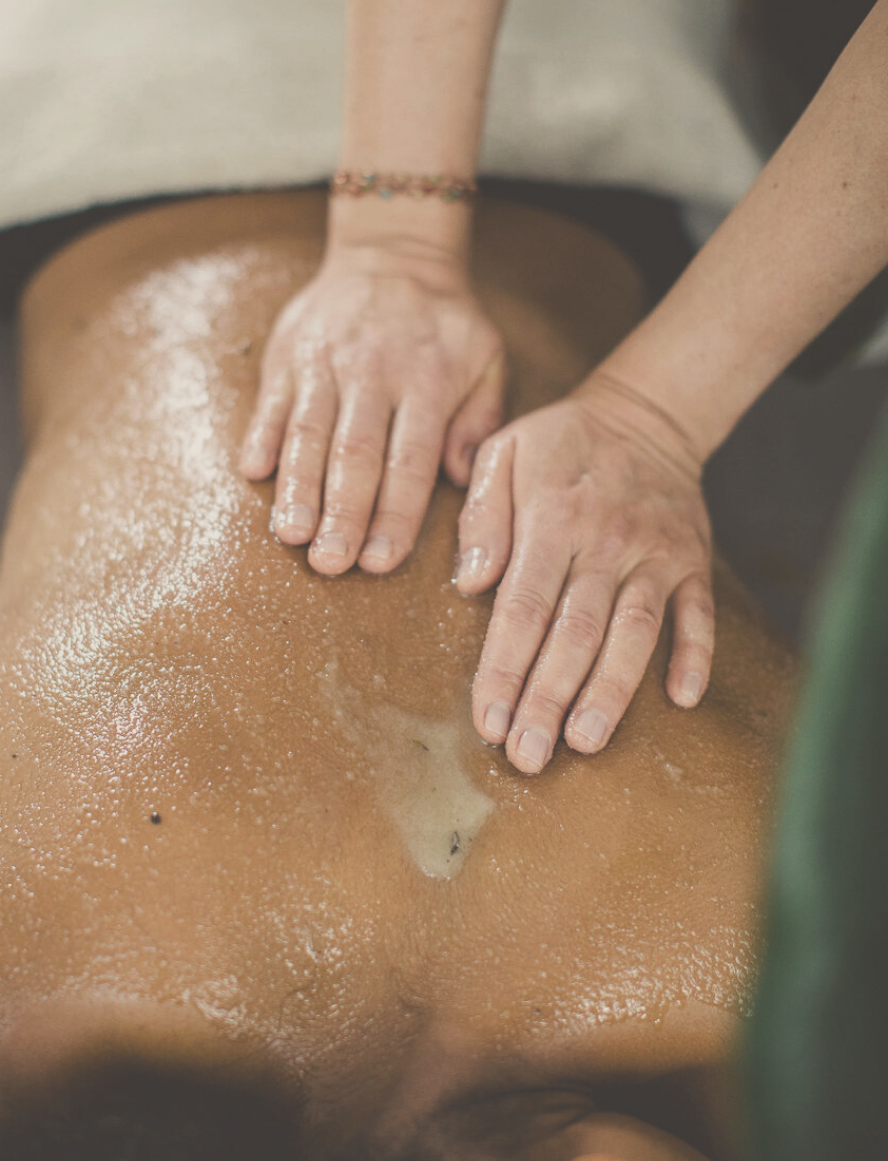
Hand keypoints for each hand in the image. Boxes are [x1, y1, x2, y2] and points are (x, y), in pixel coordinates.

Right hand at [240, 238, 504, 574]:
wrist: (392, 250)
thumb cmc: (445, 321)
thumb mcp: (487, 358)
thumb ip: (480, 421)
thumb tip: (462, 479)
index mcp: (426, 382)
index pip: (409, 461)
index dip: (394, 515)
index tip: (380, 562)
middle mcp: (373, 373)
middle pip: (354, 454)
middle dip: (341, 514)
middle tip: (331, 564)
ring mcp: (324, 362)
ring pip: (308, 432)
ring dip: (297, 488)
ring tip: (291, 535)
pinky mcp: (287, 353)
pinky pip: (272, 401)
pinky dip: (262, 437)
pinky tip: (254, 474)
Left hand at [456, 373, 713, 772]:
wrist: (644, 413)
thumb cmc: (558, 444)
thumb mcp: (503, 454)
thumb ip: (483, 517)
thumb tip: (469, 582)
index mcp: (551, 519)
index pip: (523, 608)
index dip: (503, 668)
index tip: (487, 721)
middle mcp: (606, 542)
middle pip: (575, 633)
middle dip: (548, 698)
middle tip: (527, 755)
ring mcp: (656, 555)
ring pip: (634, 632)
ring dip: (610, 691)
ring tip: (584, 742)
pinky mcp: (693, 562)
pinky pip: (699, 614)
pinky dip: (694, 656)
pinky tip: (680, 700)